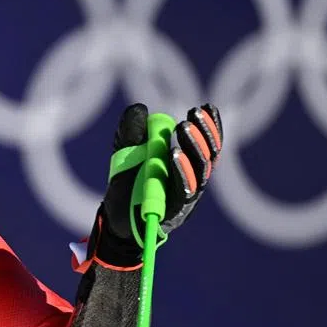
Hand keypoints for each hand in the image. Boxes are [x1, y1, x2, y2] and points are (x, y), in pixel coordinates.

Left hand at [91, 102, 223, 267]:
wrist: (115, 220)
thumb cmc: (127, 186)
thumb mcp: (126, 154)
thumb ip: (132, 133)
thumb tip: (140, 108)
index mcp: (186, 166)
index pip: (206, 144)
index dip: (210, 126)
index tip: (208, 106)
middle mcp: (192, 181)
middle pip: (208, 156)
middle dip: (203, 132)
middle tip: (193, 113)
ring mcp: (185, 197)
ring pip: (199, 171)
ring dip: (194, 147)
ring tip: (183, 127)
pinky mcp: (174, 211)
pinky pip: (183, 191)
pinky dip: (180, 171)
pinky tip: (174, 154)